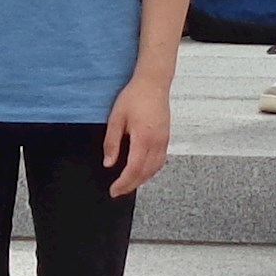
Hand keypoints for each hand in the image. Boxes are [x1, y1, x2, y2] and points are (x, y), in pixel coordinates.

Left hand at [103, 74, 174, 197]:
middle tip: (118, 191)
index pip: (134, 169)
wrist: (153, 83)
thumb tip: (109, 162)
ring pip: (155, 169)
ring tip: (128, 184)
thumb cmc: (135, 96)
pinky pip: (160, 161)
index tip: (113, 190)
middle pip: (145, 173)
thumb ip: (112, 142)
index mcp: (144, 139)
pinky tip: (142, 171)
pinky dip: (150, 171)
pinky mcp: (166, 138)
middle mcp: (157, 143)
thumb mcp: (116, 118)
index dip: (123, 183)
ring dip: (142, 180)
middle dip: (131, 185)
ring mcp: (164, 141)